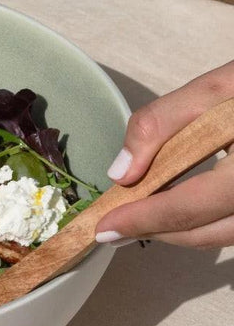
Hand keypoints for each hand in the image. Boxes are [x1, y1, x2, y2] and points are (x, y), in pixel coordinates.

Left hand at [95, 61, 233, 248]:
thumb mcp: (213, 90)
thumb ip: (160, 125)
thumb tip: (121, 174)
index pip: (189, 207)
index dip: (142, 221)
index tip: (104, 228)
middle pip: (208, 233)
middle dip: (157, 232)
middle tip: (114, 228)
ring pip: (225, 235)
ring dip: (182, 231)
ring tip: (141, 217)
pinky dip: (206, 221)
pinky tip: (178, 206)